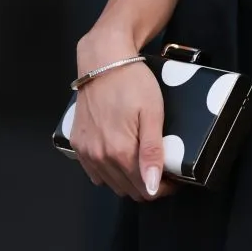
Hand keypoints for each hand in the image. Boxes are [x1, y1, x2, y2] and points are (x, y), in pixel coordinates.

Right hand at [70, 52, 175, 200]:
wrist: (103, 61)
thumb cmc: (132, 82)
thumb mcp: (152, 114)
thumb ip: (152, 153)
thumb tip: (153, 187)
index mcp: (120, 152)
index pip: (146, 189)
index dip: (164, 187)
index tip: (174, 178)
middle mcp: (100, 157)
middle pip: (128, 190)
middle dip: (148, 184)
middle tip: (161, 169)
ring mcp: (86, 151)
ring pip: (111, 184)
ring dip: (128, 180)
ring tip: (142, 162)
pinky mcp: (77, 144)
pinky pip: (94, 172)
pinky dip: (108, 172)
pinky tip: (120, 158)